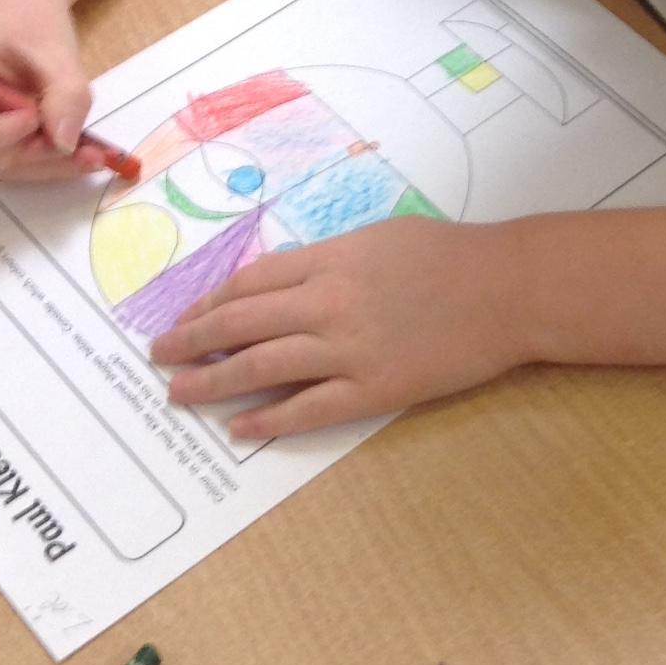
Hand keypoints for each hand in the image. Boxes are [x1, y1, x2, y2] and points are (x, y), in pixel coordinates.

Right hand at [0, 0, 96, 184]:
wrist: (19, 4)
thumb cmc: (27, 17)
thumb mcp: (55, 47)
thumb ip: (65, 93)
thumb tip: (64, 143)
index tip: (35, 118)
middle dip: (20, 156)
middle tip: (76, 144)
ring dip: (32, 166)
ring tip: (86, 152)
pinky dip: (35, 165)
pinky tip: (77, 157)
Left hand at [147, 216, 534, 437]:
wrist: (507, 289)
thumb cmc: (449, 254)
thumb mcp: (379, 237)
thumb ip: (328, 259)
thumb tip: (281, 282)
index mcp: (330, 260)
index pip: (248, 284)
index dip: (206, 304)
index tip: (182, 320)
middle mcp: (328, 303)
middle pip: (239, 324)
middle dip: (190, 342)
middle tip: (158, 357)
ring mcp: (349, 349)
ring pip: (261, 368)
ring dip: (212, 383)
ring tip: (180, 394)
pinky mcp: (374, 389)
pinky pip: (308, 409)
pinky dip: (269, 419)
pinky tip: (241, 427)